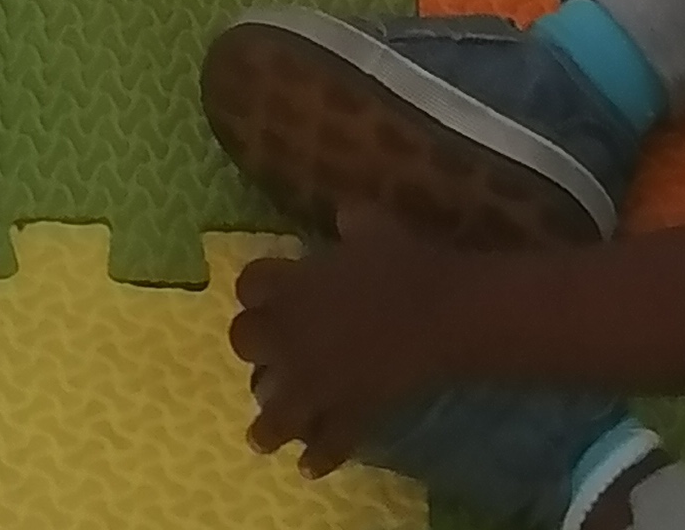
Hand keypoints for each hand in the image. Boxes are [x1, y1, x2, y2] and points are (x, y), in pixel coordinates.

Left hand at [232, 230, 473, 471]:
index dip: (254, 289)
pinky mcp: (348, 412)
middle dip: (253, 347)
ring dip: (267, 424)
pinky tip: (309, 467)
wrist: (440, 312)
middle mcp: (291, 335)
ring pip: (273, 410)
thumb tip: (343, 219)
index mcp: (291, 285)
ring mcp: (316, 380)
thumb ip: (348, 224)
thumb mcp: (372, 226)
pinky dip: (318, 457)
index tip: (262, 292)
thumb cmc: (403, 262)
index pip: (248, 285)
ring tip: (260, 436)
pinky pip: (326, 443)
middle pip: (244, 343)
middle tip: (267, 352)